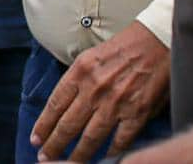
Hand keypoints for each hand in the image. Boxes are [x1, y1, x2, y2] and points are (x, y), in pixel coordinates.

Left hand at [32, 22, 169, 160]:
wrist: (157, 40)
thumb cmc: (124, 47)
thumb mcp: (91, 56)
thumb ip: (78, 82)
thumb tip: (66, 107)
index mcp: (80, 72)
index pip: (55, 105)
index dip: (43, 125)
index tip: (35, 139)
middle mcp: (94, 89)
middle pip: (68, 125)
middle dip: (54, 145)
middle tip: (44, 157)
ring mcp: (116, 103)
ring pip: (90, 138)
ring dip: (78, 155)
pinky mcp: (137, 112)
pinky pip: (120, 140)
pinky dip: (111, 153)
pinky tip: (104, 160)